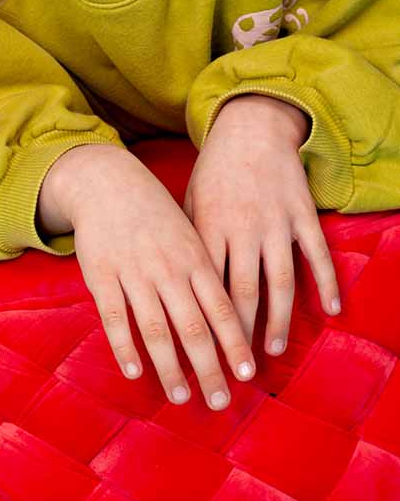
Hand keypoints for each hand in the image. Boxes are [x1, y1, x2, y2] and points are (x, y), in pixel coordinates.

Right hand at [59, 144, 257, 410]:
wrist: (109, 182)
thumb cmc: (157, 215)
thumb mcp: (190, 234)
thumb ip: (207, 272)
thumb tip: (233, 318)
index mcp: (195, 257)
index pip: (222, 307)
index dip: (235, 342)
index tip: (248, 373)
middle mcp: (169, 268)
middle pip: (193, 327)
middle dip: (209, 368)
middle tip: (220, 402)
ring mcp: (135, 272)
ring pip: (155, 329)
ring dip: (170, 368)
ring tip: (181, 397)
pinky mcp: (102, 275)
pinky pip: (115, 318)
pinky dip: (125, 347)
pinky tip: (134, 372)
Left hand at [183, 94, 340, 356]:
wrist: (250, 127)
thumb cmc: (213, 171)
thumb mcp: (189, 202)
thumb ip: (186, 244)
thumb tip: (170, 292)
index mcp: (207, 227)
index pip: (204, 288)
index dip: (204, 327)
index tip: (200, 358)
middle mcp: (241, 228)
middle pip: (241, 293)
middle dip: (238, 338)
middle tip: (237, 373)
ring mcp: (274, 221)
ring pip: (279, 280)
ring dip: (278, 320)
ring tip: (274, 351)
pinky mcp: (300, 212)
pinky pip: (316, 253)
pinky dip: (326, 282)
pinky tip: (330, 310)